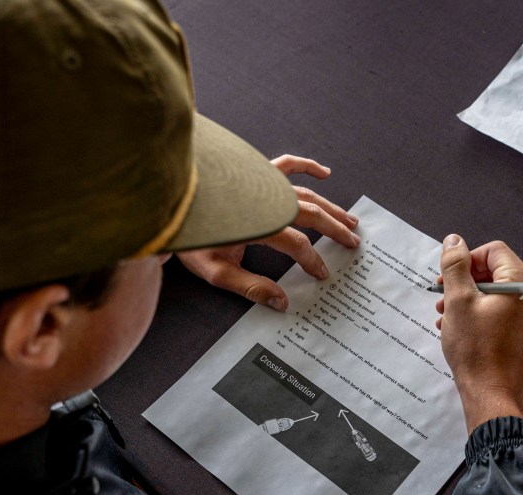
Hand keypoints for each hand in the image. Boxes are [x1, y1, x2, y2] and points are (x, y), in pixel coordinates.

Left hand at [176, 155, 358, 310]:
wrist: (169, 210)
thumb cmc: (191, 240)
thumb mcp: (218, 272)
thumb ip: (252, 287)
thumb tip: (282, 302)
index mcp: (258, 224)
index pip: (297, 243)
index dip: (313, 260)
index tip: (322, 274)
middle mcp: (264, 199)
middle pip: (310, 214)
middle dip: (335, 229)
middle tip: (353, 243)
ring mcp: (260, 183)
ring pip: (305, 192)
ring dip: (330, 205)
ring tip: (349, 219)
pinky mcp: (254, 173)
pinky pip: (285, 164)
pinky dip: (305, 166)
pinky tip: (324, 172)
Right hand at [434, 236, 522, 432]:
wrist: (490, 392)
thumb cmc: (477, 350)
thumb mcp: (458, 301)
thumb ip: (455, 266)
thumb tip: (454, 241)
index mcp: (522, 282)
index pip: (493, 251)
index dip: (466, 260)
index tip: (447, 277)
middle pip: (493, 270)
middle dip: (464, 280)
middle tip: (441, 295)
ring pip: (493, 290)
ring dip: (466, 297)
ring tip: (444, 313)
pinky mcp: (522, 328)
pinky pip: (498, 308)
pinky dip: (476, 311)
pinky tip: (455, 325)